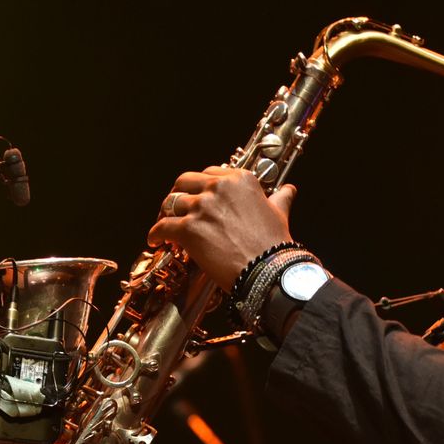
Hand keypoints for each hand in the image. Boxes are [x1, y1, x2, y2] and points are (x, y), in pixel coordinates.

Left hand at [146, 166, 297, 290]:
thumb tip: (288, 190)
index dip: (201, 186)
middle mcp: (218, 188)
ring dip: (164, 214)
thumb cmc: (275, 245)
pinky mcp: (189, 229)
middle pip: (184, 182)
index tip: (198, 196)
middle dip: (178, 194)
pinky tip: (155, 240)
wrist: (268, 270)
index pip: (210, 173)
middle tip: (176, 207)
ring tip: (163, 224)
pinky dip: (155, 233)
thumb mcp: (279, 214)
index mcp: (239, 180)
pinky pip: (163, 227)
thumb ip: (280, 198)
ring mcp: (202, 207)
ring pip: (170, 203)